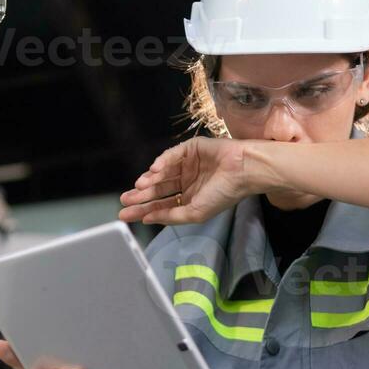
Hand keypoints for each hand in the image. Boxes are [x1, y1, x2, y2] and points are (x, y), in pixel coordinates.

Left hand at [118, 136, 261, 224]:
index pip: (162, 204)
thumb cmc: (225, 194)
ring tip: (138, 187)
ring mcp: (189, 164)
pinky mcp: (192, 148)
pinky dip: (162, 162)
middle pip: (158, 189)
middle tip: (124, 200)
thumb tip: (148, 219)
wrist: (244, 171)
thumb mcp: (195, 213)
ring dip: (149, 180)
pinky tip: (154, 171)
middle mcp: (187, 181)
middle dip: (141, 196)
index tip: (127, 215)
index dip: (145, 209)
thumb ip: (171, 216)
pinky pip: (172, 155)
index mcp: (190, 198)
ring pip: (162, 173)